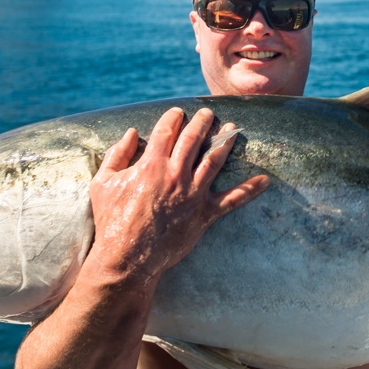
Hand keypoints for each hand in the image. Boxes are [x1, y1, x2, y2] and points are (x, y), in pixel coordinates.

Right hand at [89, 107, 268, 281]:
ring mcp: (193, 194)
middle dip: (202, 123)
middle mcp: (176, 175)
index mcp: (152, 165)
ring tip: (234, 129)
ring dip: (226, 142)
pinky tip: (265, 180)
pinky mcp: (204, 214)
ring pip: (215, 160)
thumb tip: (132, 133)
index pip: (167, 132)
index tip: (178, 112)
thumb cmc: (112, 221)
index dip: (173, 118)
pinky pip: (232, 200)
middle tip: (209, 113)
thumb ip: (117, 154)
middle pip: (194, 140)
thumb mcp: (103, 183)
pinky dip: (249, 190)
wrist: (128, 257)